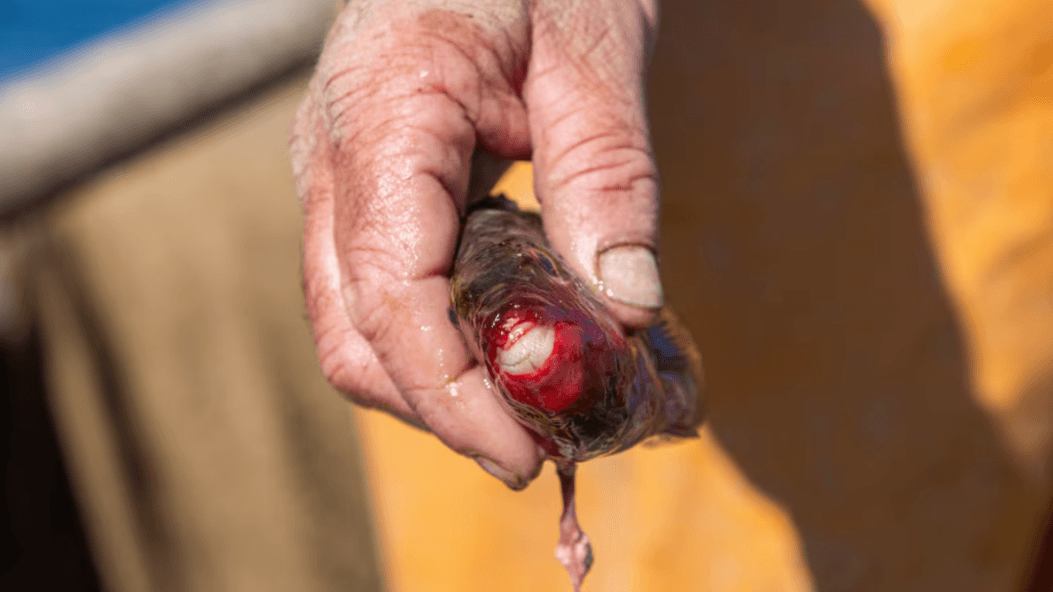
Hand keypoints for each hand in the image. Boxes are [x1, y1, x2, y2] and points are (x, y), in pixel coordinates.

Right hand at [289, 0, 662, 488]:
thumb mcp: (596, 47)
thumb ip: (607, 176)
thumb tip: (622, 311)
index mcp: (384, 113)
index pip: (387, 294)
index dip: (452, 394)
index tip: (526, 454)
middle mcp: (334, 157)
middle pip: (353, 335)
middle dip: (442, 408)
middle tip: (539, 446)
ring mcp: (338, 176)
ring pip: (355, 325)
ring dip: (437, 385)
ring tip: (530, 406)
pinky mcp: (362, 190)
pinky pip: (377, 292)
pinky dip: (436, 341)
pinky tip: (504, 345)